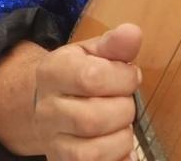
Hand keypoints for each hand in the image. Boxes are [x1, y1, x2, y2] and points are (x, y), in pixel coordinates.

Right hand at [33, 24, 142, 160]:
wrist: (49, 107)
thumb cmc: (78, 77)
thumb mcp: (92, 54)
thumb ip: (113, 45)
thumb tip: (133, 33)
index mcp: (52, 72)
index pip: (91, 78)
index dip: (122, 79)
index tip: (130, 76)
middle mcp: (46, 109)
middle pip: (93, 118)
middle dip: (123, 110)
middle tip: (125, 102)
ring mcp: (52, 141)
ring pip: (93, 152)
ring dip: (121, 138)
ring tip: (120, 124)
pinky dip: (117, 158)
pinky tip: (118, 145)